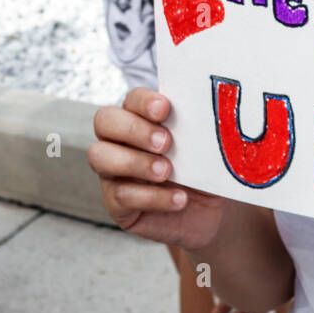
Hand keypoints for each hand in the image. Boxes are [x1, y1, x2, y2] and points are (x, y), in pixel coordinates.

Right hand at [88, 86, 227, 249]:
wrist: (213, 213)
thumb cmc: (206, 170)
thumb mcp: (208, 146)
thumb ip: (201, 126)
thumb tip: (212, 108)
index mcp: (143, 119)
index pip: (132, 99)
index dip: (144, 101)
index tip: (165, 109)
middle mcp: (121, 141)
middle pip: (104, 121)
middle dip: (134, 129)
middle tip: (165, 142)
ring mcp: (114, 173)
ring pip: (100, 157)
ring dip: (135, 162)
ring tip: (166, 172)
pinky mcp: (117, 205)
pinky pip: (121, 197)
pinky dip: (152, 197)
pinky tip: (178, 199)